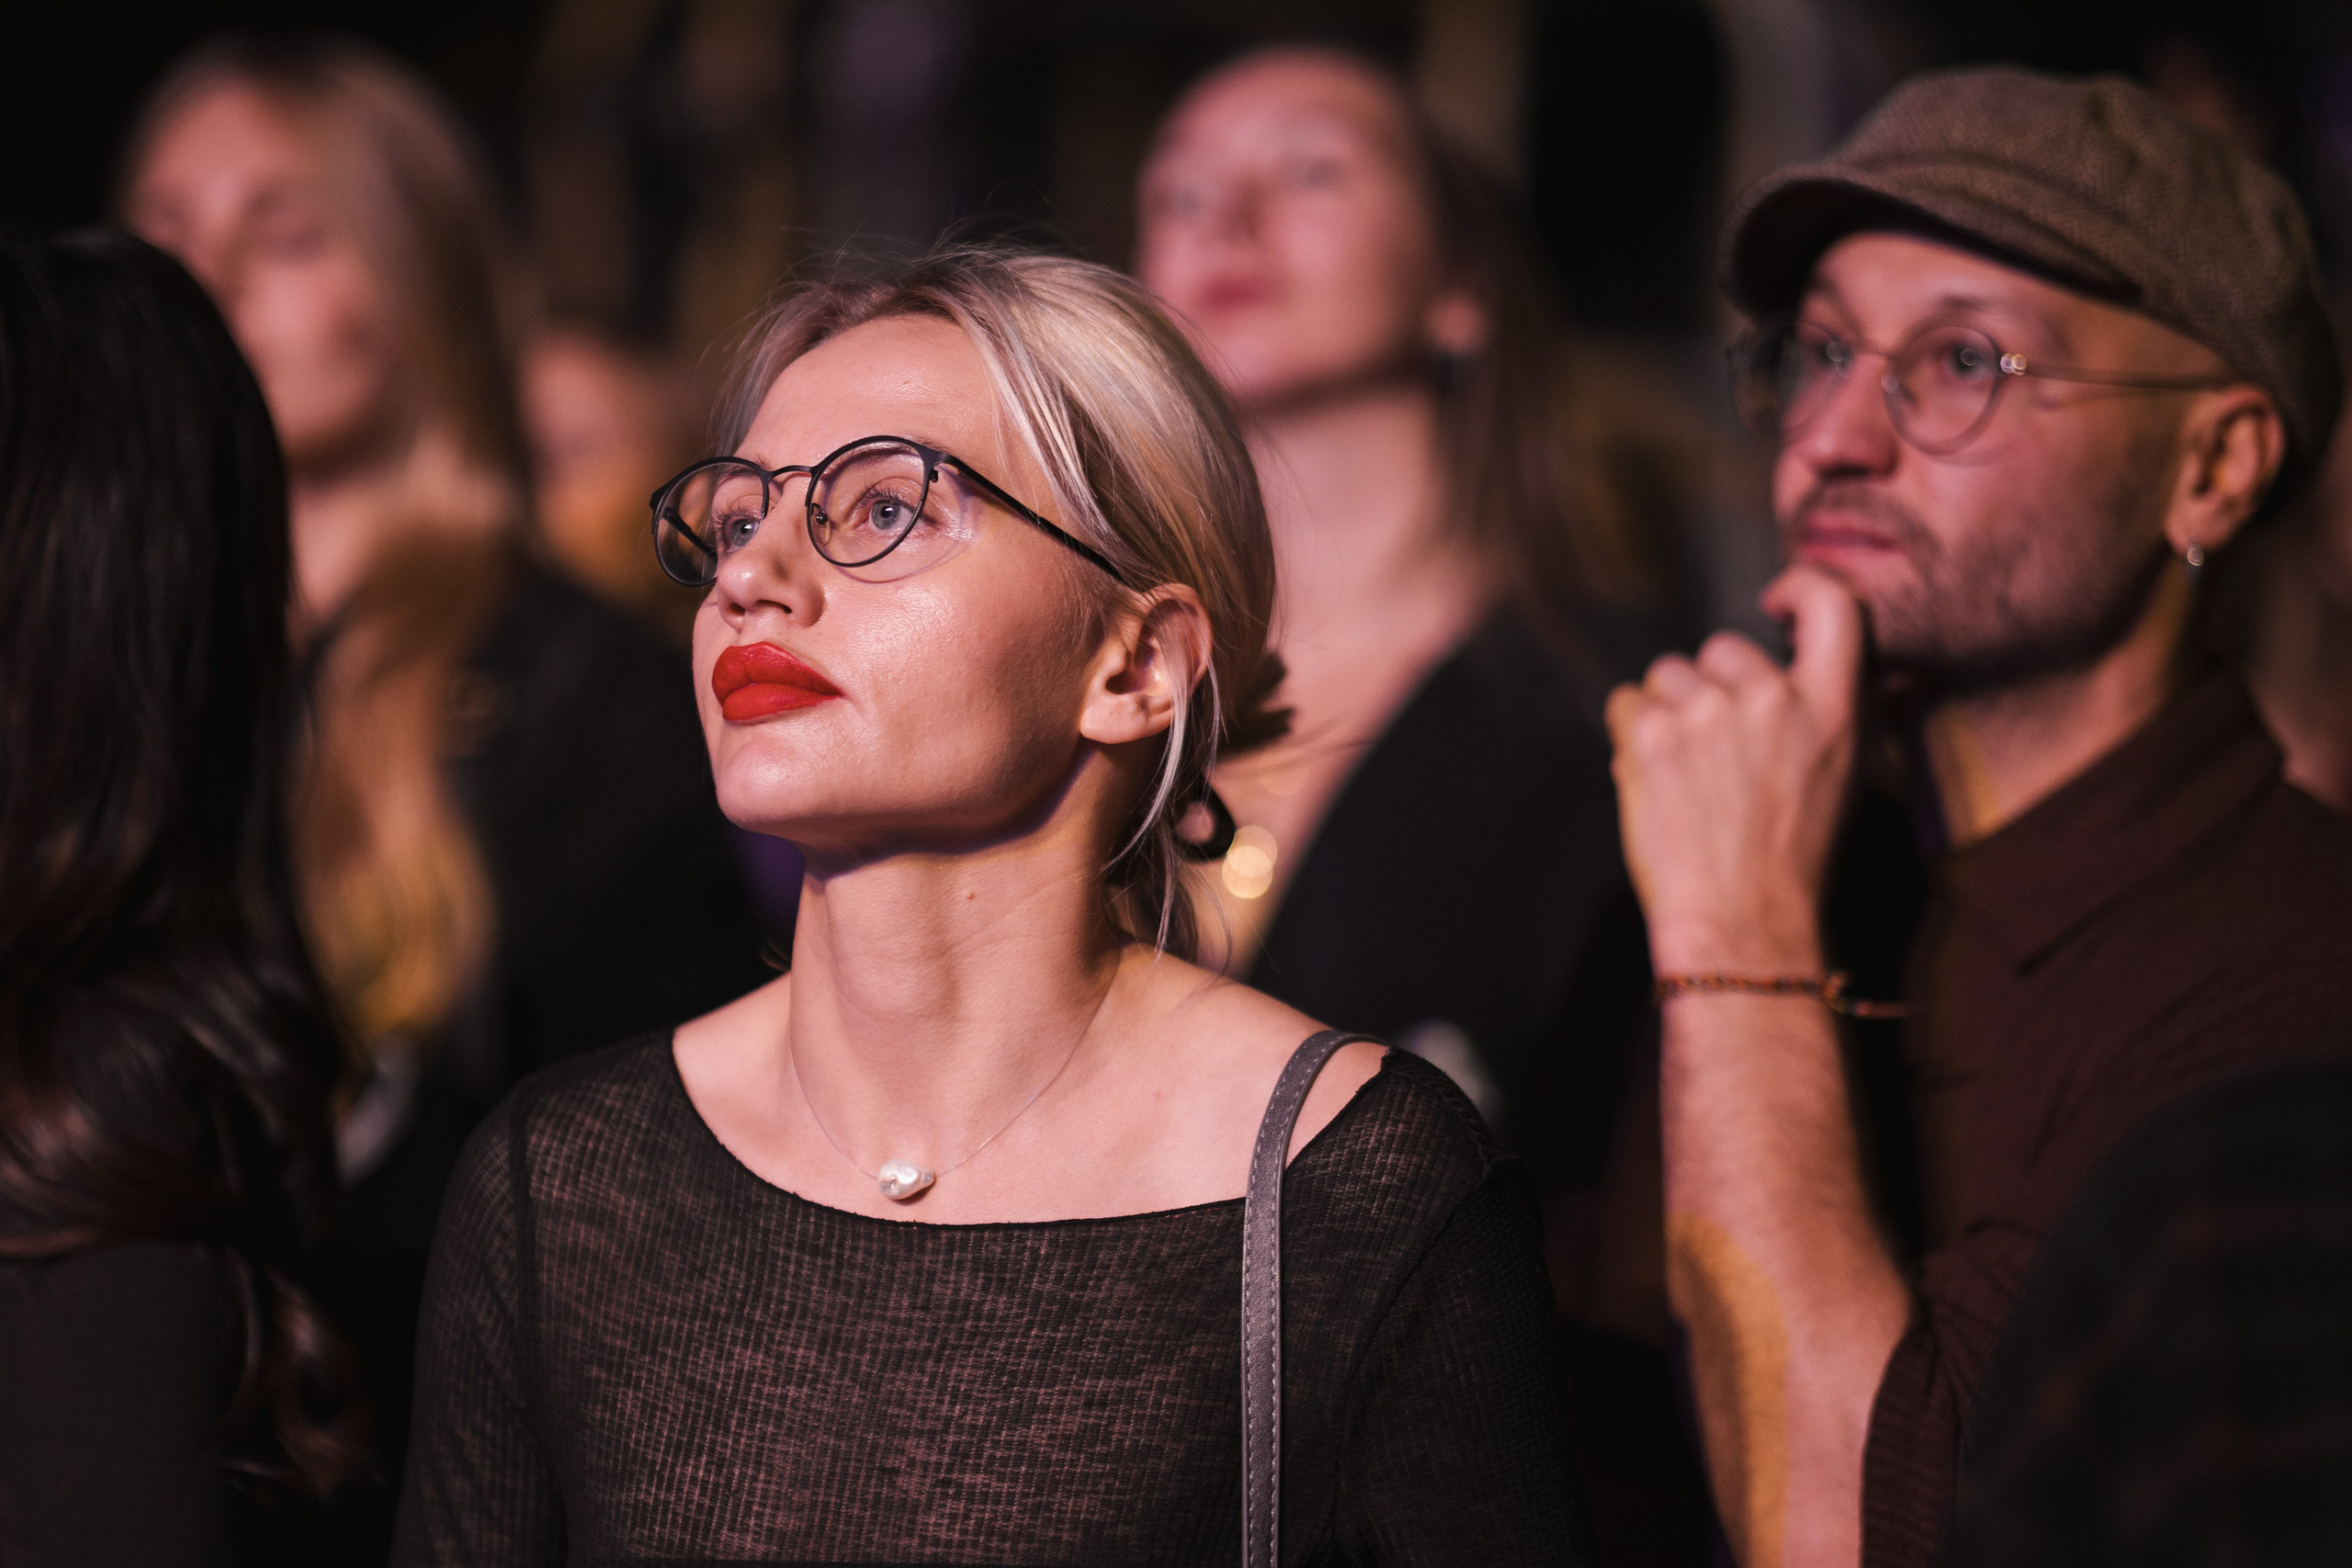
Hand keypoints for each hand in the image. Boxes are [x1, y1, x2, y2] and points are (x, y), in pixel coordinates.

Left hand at [1605, 566, 1864, 973]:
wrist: (1743, 921)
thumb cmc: (1788, 860)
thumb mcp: (1839, 776)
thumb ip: (1815, 713)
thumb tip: (1776, 672)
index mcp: (1833, 707)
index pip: (1834, 606)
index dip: (1800, 589)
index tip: (1775, 601)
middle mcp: (1773, 697)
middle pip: (1720, 648)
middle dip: (1707, 688)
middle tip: (1715, 754)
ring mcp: (1711, 712)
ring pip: (1666, 676)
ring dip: (1665, 714)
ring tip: (1685, 776)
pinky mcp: (1655, 735)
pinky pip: (1625, 704)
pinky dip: (1630, 736)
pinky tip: (1653, 779)